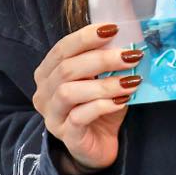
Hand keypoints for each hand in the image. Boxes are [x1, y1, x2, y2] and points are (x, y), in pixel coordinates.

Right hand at [32, 22, 144, 174]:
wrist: (98, 145)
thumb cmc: (99, 107)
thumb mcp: (101, 80)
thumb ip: (107, 63)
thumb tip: (130, 42)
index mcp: (48, 73)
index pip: (62, 49)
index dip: (86, 37)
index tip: (113, 29)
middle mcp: (44, 93)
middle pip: (66, 68)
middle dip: (101, 59)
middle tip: (130, 56)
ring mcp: (52, 116)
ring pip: (70, 92)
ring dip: (104, 84)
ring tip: (131, 82)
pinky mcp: (65, 135)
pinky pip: (79, 116)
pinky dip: (102, 105)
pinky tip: (121, 102)